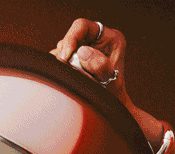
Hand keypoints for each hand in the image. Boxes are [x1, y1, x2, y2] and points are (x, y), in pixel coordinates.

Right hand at [51, 18, 160, 146]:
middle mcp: (98, 40)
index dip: (71, 38)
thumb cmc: (113, 94)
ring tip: (74, 75)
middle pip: (71, 36)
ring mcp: (87, 48)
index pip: (83, 26)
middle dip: (66, 52)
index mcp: (111, 38)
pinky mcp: (77, 57)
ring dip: (63, 61)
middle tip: (67, 68)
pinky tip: (69, 75)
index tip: (65, 56)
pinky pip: (60, 57)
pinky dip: (61, 66)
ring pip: (64, 47)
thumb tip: (83, 51)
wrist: (112, 106)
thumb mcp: (108, 80)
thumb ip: (99, 64)